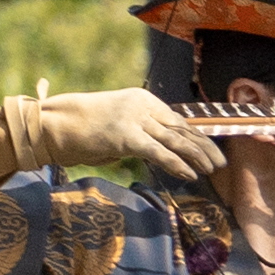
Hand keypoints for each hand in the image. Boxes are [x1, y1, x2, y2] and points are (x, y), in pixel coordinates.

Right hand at [9, 89, 224, 179]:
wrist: (54, 124)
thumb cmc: (83, 129)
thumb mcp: (118, 126)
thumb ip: (141, 133)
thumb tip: (162, 149)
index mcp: (142, 100)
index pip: (177, 119)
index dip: (197, 136)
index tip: (212, 149)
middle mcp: (142, 105)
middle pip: (181, 128)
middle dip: (203, 146)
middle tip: (220, 162)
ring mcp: (134, 119)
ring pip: (174, 140)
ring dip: (196, 156)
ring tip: (211, 169)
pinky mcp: (126, 136)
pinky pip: (158, 153)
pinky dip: (176, 164)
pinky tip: (190, 174)